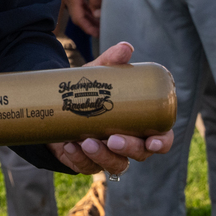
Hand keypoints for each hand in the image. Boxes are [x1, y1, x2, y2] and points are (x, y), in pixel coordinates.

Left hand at [48, 42, 172, 175]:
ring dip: (103, 156)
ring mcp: (106, 155)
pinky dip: (79, 159)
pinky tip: (69, 146)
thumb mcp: (96, 76)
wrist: (54, 103)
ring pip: (114, 165)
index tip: (153, 141)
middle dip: (129, 149)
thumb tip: (126, 48)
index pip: (159, 139)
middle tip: (113, 139)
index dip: (161, 142)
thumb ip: (110, 63)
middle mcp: (127, 143)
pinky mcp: (85, 161)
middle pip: (139, 154)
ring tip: (87, 142)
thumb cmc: (87, 91)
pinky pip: (86, 167)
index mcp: (139, 124)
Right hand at [62, 0, 104, 36]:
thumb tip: (98, 16)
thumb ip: (96, 2)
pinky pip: (80, 3)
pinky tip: (96, 11)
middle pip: (77, 16)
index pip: (78, 19)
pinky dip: (88, 9)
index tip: (99, 34)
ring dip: (89, 17)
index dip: (88, 28)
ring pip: (79, 10)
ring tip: (101, 23)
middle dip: (89, 25)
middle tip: (102, 31)